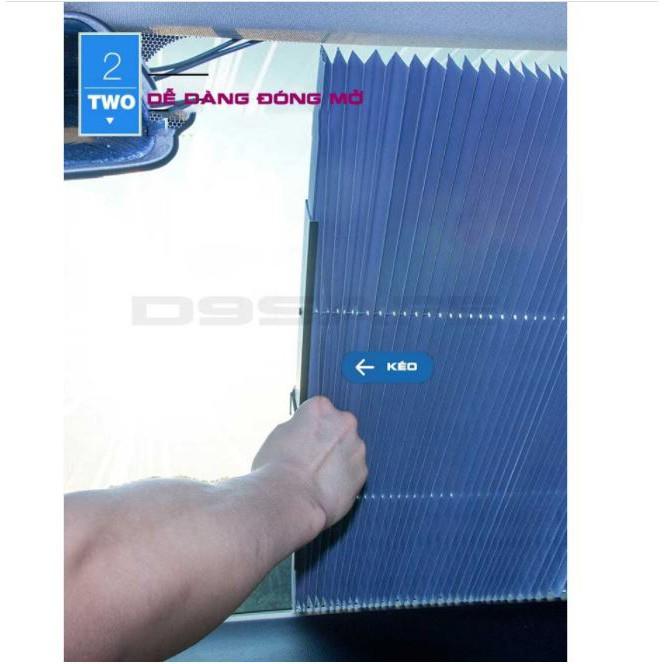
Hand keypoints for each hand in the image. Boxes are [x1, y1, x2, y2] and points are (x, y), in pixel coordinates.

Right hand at [252, 396, 367, 527]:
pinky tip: (326, 489)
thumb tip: (304, 432)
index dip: (307, 428)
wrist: (289, 500)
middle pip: (338, 427)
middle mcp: (343, 421)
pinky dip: (343, 479)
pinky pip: (353, 471)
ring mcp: (356, 446)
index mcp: (320, 407)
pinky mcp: (362, 471)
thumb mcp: (279, 435)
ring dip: (338, 459)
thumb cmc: (276, 468)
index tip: (301, 441)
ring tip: (317, 478)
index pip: (318, 411)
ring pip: (348, 449)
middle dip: (328, 441)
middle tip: (310, 460)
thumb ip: (298, 428)